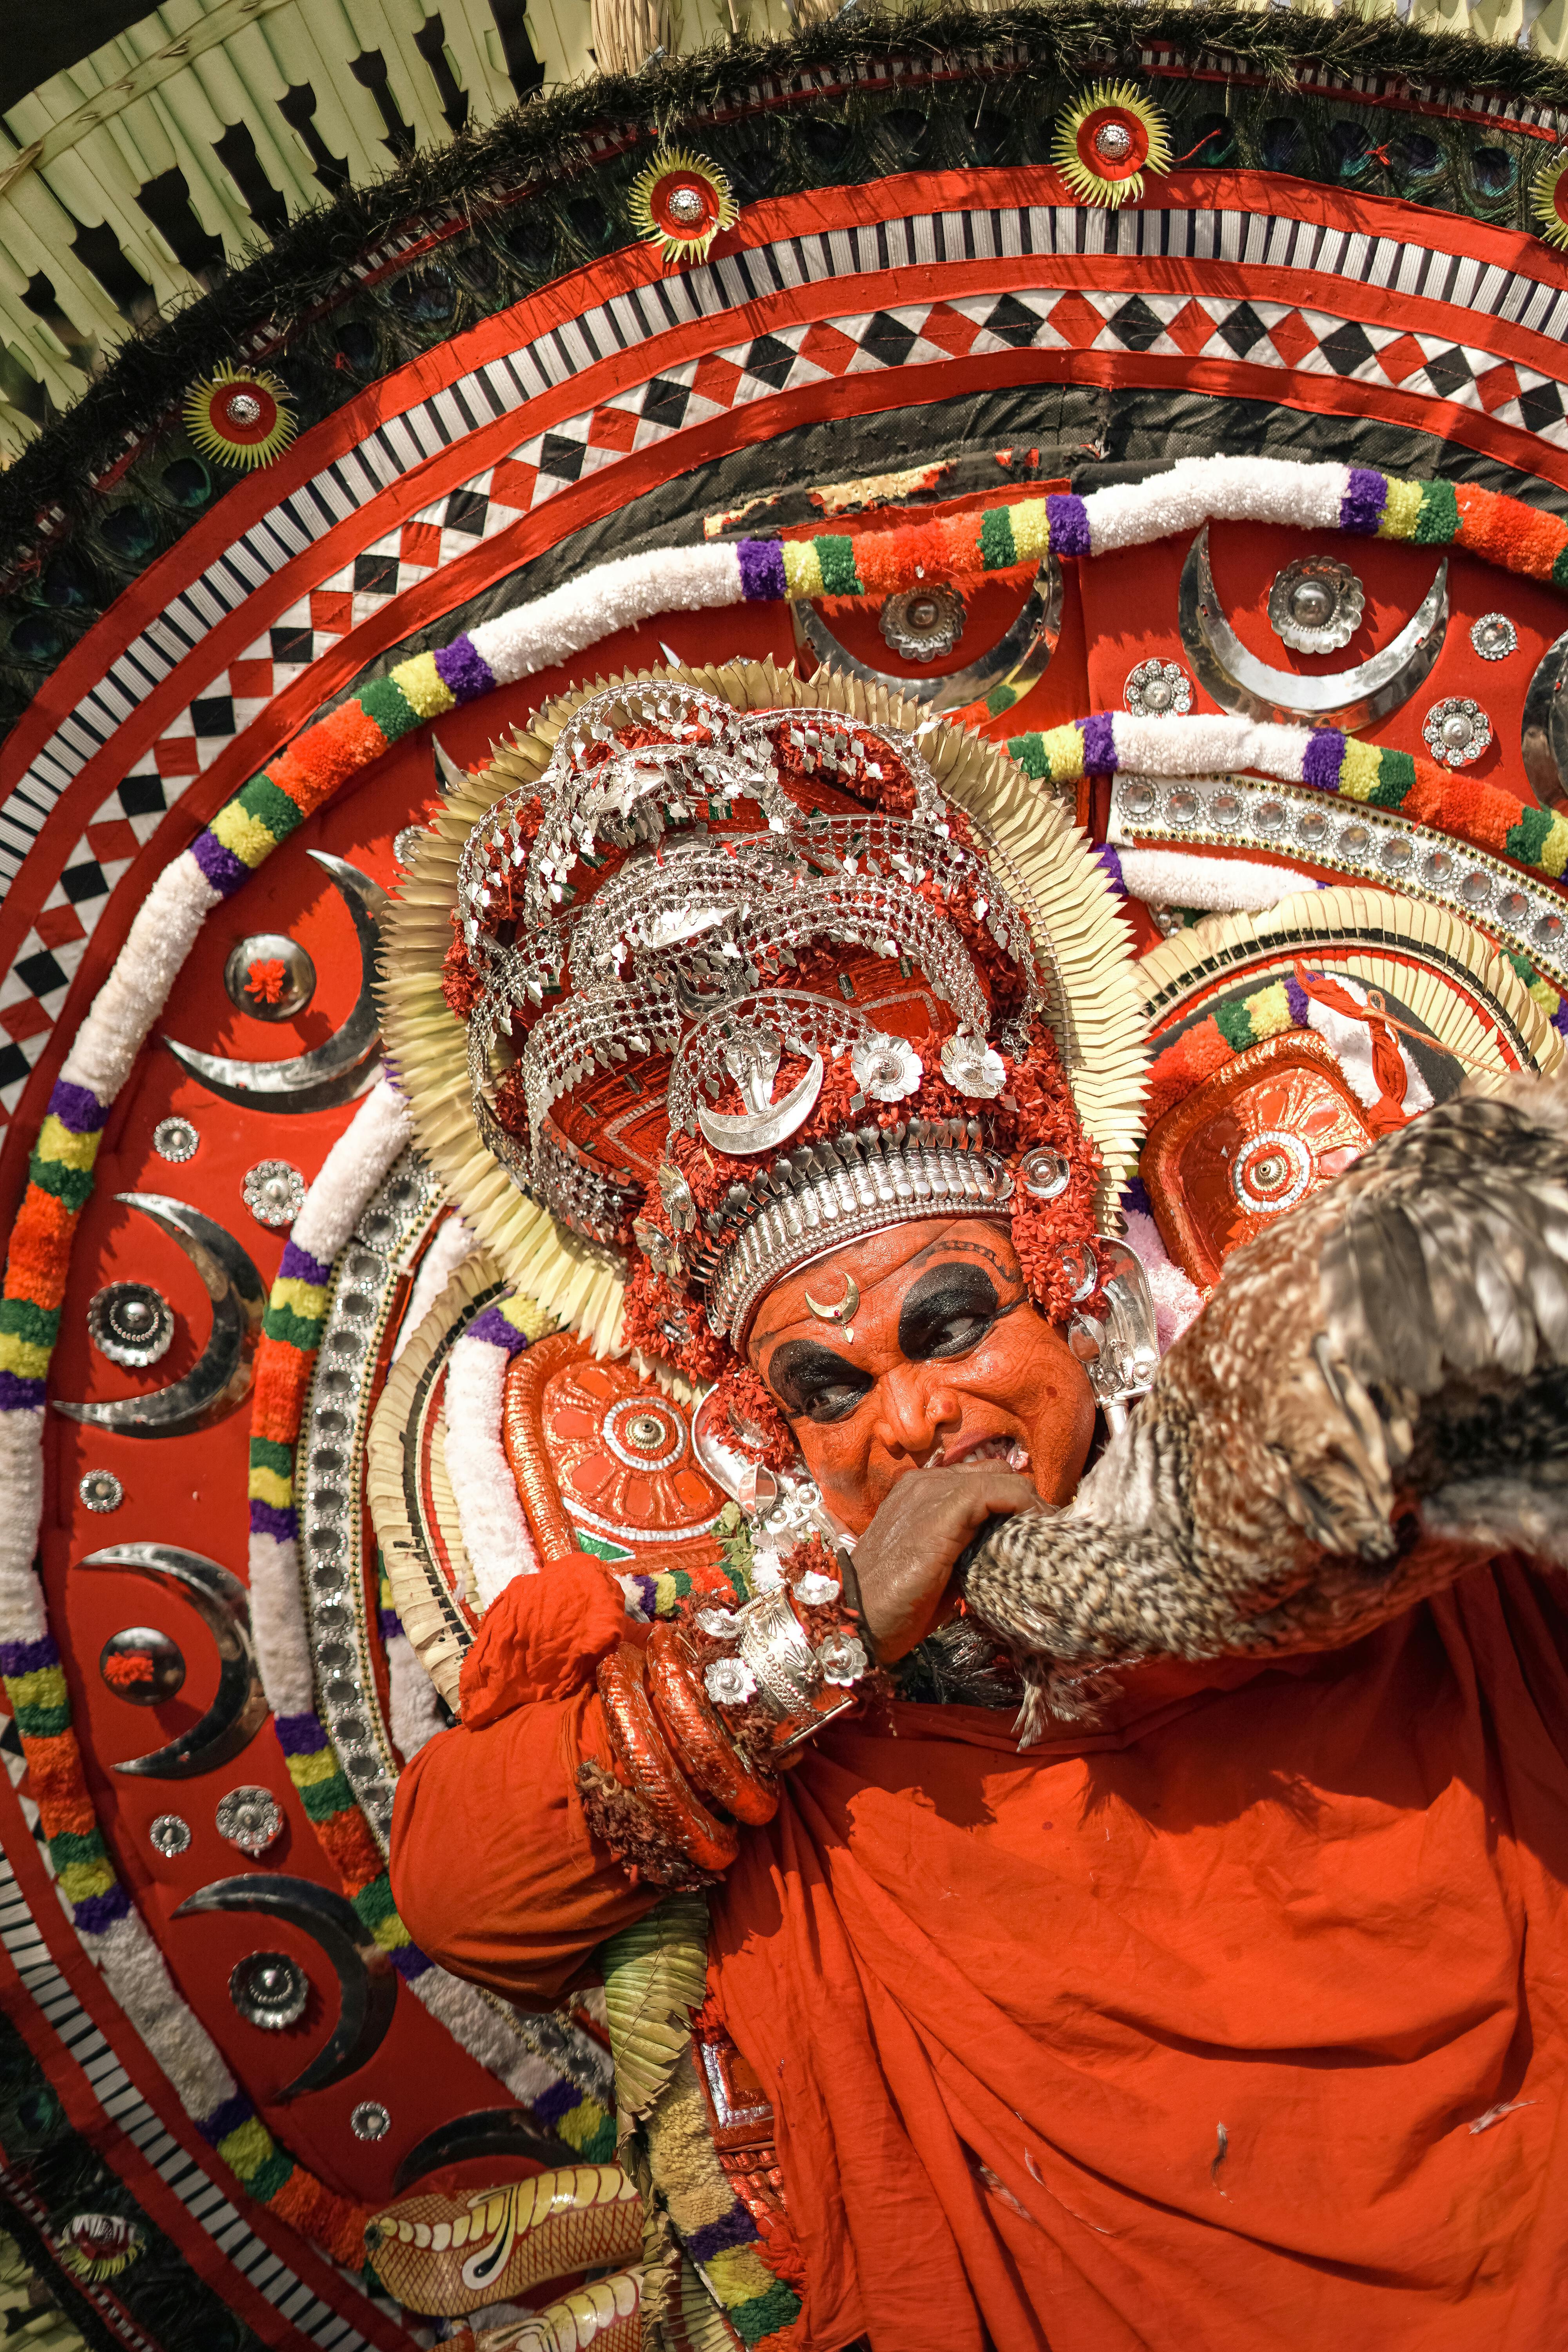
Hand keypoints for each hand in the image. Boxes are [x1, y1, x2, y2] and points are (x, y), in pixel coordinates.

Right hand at [849, 1466, 1040, 1661]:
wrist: (857, 1617)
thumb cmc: (894, 1604)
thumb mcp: (938, 1570)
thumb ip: (968, 1550)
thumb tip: (1010, 1553)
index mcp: (918, 1493)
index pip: (980, 1479)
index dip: (1012, 1501)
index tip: (1036, 1531)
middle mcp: (925, 1482)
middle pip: (995, 1471)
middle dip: (1024, 1499)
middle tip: (1044, 1533)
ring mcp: (932, 1490)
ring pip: (1002, 1476)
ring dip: (1029, 1503)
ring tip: (1047, 1535)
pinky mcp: (944, 1508)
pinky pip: (999, 1491)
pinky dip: (1024, 1506)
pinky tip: (1036, 1529)